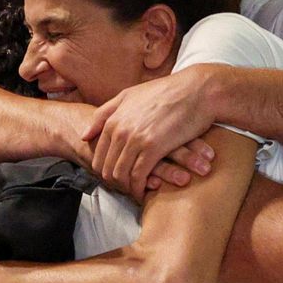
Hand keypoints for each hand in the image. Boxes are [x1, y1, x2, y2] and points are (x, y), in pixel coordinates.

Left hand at [84, 65, 218, 201]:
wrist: (197, 90)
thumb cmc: (167, 92)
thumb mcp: (129, 96)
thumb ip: (104, 114)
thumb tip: (85, 135)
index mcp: (113, 120)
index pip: (99, 156)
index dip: (106, 172)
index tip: (117, 179)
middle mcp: (120, 130)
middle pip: (107, 169)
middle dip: (115, 183)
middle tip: (127, 190)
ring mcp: (135, 139)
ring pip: (121, 175)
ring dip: (127, 188)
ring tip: (136, 193)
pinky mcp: (153, 148)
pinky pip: (138, 177)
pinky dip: (140, 188)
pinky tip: (146, 192)